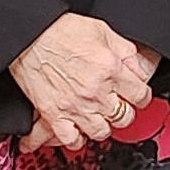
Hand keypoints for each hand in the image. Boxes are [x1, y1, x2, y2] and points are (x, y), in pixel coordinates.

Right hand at [10, 12, 155, 150]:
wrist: (28, 36)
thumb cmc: (59, 31)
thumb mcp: (102, 30)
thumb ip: (125, 50)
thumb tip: (138, 67)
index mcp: (110, 69)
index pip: (140, 95)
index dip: (140, 95)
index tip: (136, 95)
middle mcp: (95, 91)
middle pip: (124, 117)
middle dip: (124, 110)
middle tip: (117, 103)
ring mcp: (75, 106)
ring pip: (102, 132)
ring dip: (103, 124)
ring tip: (98, 115)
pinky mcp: (54, 115)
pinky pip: (72, 140)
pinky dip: (77, 138)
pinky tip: (78, 129)